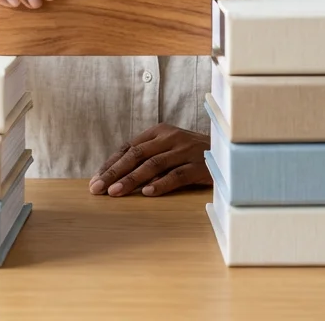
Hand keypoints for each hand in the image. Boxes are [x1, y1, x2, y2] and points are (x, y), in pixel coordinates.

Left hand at [89, 123, 212, 196]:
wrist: (228, 152)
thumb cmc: (192, 154)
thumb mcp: (169, 148)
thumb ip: (147, 157)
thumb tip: (117, 177)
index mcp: (160, 131)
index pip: (129, 147)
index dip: (111, 163)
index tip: (96, 179)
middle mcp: (171, 138)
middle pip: (137, 155)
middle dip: (114, 172)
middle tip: (97, 188)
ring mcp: (186, 151)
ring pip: (153, 165)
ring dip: (131, 179)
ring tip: (115, 192)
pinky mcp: (199, 165)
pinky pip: (177, 175)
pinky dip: (161, 184)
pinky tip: (147, 193)